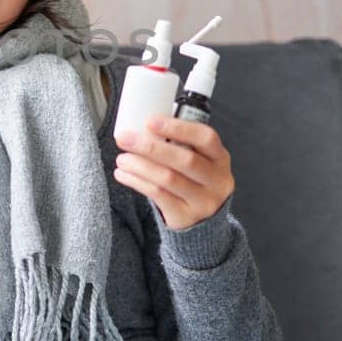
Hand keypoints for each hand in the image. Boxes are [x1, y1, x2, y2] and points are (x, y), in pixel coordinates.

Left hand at [113, 115, 234, 229]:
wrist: (202, 219)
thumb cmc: (191, 179)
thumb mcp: (197, 159)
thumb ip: (178, 144)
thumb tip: (140, 127)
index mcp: (220, 158)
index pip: (205, 138)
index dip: (178, 128)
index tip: (150, 121)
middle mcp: (217, 180)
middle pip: (185, 160)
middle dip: (150, 147)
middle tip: (125, 139)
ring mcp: (204, 201)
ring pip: (168, 179)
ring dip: (140, 166)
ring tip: (122, 158)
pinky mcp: (186, 216)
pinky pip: (158, 195)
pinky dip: (137, 182)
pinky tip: (123, 174)